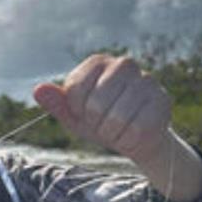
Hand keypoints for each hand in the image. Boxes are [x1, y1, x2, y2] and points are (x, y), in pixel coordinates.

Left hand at [33, 54, 171, 164]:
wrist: (132, 137)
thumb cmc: (99, 121)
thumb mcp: (72, 114)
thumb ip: (56, 102)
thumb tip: (38, 90)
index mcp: (97, 62)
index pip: (75, 89)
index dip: (77, 110)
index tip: (84, 111)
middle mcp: (124, 64)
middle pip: (96, 104)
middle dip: (94, 122)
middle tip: (102, 122)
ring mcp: (147, 80)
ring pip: (117, 118)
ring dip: (111, 132)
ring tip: (116, 128)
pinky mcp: (163, 100)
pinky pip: (136, 128)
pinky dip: (128, 139)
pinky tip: (132, 133)